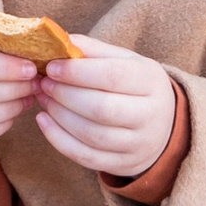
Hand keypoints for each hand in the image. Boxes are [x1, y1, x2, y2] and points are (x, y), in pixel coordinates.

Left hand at [35, 41, 179, 177]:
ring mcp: (139, 144)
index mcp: (151, 81)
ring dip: (59, 117)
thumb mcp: (123, 61)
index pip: (113, 76)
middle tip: (43, 84)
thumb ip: (93, 50)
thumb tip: (58, 41)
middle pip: (102, 109)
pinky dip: (59, 140)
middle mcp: (151, 115)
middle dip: (65, 95)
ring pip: (93, 135)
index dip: (77, 72)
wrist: (162, 125)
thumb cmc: (133, 85)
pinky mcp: (124, 164)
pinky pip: (87, 157)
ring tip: (43, 99)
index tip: (51, 67)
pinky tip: (44, 121)